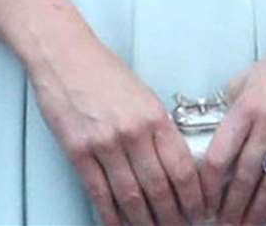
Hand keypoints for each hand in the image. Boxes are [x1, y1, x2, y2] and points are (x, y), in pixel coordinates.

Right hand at [29, 30, 203, 225]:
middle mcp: (133, 132)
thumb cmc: (104, 71)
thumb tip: (174, 163)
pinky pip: (99, 194)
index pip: (183, 167)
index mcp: (154, 115)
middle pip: (160, 188)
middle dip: (173, 216)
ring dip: (144, 222)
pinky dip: (111, 217)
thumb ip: (158, 127)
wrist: (66, 56)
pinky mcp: (79, 152)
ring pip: (131, 197)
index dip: (194, 196)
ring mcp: (105, 144)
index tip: (199, 210)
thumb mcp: (143, 94)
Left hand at [199, 35, 265, 223]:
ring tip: (247, 225)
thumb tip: (219, 130)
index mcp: (248, 105)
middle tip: (225, 223)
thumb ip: (233, 103)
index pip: (220, 155)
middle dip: (232, 207)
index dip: (209, 186)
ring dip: (257, 211)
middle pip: (244, 176)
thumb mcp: (251, 75)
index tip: (205, 200)